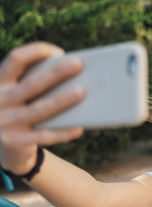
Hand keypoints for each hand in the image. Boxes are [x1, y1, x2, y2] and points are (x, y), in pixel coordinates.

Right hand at [0, 42, 84, 173]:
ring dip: (61, 100)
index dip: (36, 52)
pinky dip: (63, 132)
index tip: (59, 52)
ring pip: (39, 110)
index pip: (15, 60)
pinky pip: (44, 136)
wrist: (3, 146)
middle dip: (56, 73)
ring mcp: (5, 123)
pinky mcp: (14, 142)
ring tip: (81, 92)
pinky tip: (78, 128)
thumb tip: (75, 78)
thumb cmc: (20, 111)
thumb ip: (36, 85)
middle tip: (78, 64)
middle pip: (31, 84)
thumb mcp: (19, 96)